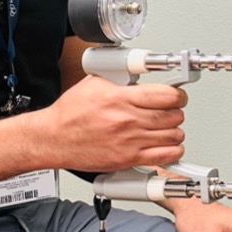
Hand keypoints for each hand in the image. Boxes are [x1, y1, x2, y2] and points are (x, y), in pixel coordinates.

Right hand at [34, 75, 187, 170]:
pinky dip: (171, 151)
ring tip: (167, 128)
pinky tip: (167, 146)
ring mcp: (129, 142)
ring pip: (173, 136)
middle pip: (173, 115)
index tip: (176, 95)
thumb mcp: (94, 83)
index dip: (177, 95)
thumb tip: (139, 71)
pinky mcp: (128, 159)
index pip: (166, 95)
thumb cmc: (70, 114)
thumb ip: (119, 77)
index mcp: (120, 98)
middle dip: (176, 111)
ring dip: (175, 131)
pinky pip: (164, 157)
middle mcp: (127, 121)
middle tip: (171, 111)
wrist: (54, 139)